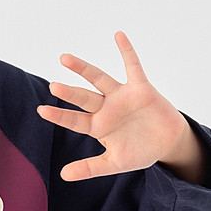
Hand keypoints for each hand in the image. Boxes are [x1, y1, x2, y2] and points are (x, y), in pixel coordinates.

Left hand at [37, 31, 196, 181]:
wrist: (168, 144)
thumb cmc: (140, 151)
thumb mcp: (114, 163)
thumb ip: (90, 168)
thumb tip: (63, 175)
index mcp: (98, 126)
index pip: (75, 120)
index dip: (60, 115)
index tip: (42, 110)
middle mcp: (106, 108)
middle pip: (83, 98)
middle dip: (70, 93)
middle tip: (53, 86)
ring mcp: (121, 96)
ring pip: (99, 79)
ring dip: (83, 69)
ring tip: (64, 58)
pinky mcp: (141, 88)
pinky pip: (133, 66)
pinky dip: (127, 51)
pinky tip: (118, 35)